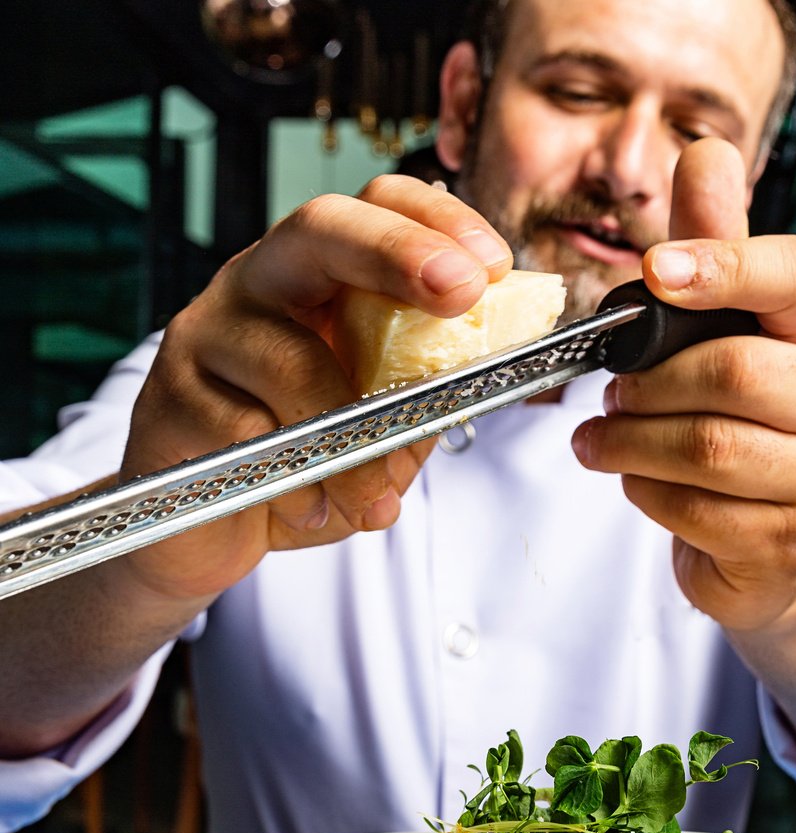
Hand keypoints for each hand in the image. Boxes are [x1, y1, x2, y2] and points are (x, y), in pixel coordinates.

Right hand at [119, 176, 511, 604]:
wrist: (200, 531)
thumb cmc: (299, 467)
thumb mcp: (380, 427)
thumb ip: (424, 393)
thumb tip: (489, 368)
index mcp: (316, 278)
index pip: (373, 207)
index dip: (436, 220)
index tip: (493, 265)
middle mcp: (256, 285)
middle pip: (320, 229)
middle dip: (400, 253)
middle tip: (461, 290)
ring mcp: (206, 334)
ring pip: (294, 361)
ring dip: (355, 442)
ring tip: (375, 500)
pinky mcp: (172, 399)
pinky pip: (253, 435)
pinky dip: (300, 484)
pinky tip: (310, 511)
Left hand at [571, 138, 795, 633]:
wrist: (779, 542)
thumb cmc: (749, 425)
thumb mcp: (735, 334)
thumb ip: (716, 252)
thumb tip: (703, 154)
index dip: (724, 265)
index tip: (653, 272)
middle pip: (735, 372)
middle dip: (649, 384)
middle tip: (613, 394)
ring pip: (710, 448)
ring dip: (632, 441)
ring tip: (605, 438)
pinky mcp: (792, 542)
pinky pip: (697, 511)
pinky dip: (646, 493)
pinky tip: (640, 480)